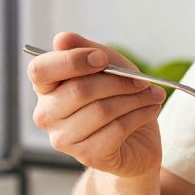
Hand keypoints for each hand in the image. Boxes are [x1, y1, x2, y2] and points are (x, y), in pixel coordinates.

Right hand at [28, 32, 166, 177]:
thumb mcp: (109, 67)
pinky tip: (150, 110)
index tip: (102, 59)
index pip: (41, 70)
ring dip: (134, 98)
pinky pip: (116, 129)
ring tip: (153, 94)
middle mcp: (47, 115)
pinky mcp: (87, 156)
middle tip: (143, 80)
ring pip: (101, 110)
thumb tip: (62, 39)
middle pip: (79, 90)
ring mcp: (64, 139)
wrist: (137, 141)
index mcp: (46, 88)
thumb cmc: (118, 98)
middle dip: (118, 81)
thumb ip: (88, 50)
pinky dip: (139, 115)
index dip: (72, 61)